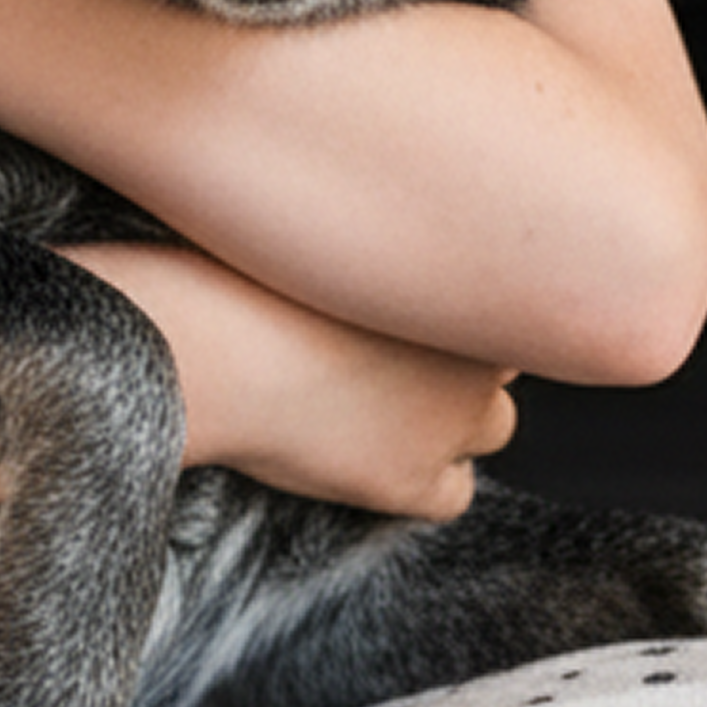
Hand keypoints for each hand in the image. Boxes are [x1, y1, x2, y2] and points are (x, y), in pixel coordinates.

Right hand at [74, 241, 517, 520]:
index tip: (403, 311)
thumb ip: (375, 232)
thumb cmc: (235, 271)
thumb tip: (376, 211)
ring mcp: (455, 416)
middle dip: (456, 362)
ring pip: (490, 427)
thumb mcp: (323, 225)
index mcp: (467, 271)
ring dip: (448, 422)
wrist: (207, 346)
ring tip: (378, 410)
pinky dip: (422, 485)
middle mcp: (478, 344)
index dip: (445, 306)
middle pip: (499, 359)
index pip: (496, 292)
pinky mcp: (416, 479)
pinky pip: (453, 496)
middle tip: (386, 359)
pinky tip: (370, 459)